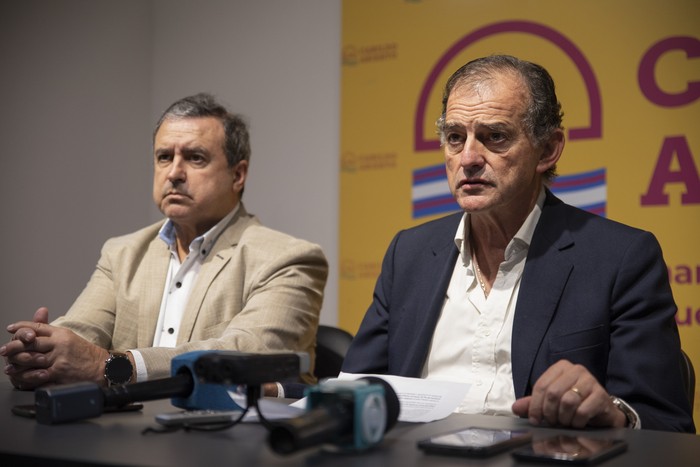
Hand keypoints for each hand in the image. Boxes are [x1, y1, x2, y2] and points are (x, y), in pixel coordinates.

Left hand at [2, 307, 109, 389]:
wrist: (102, 367)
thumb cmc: (86, 354)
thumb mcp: (70, 338)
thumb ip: (52, 334)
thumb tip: (34, 329)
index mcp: (62, 334)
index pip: (38, 327)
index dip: (22, 327)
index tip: (10, 328)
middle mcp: (59, 344)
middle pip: (31, 343)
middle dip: (14, 346)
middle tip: (4, 350)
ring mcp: (59, 359)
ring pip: (31, 359)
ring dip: (17, 363)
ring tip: (8, 366)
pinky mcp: (59, 373)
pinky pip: (37, 375)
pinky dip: (26, 377)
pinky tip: (19, 377)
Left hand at [511, 359, 626, 428]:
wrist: (602, 410)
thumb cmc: (575, 403)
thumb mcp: (551, 401)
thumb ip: (533, 403)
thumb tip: (515, 407)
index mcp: (561, 367)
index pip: (541, 385)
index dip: (535, 406)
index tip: (535, 420)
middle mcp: (576, 370)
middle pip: (553, 393)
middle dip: (549, 412)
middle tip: (552, 421)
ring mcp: (590, 381)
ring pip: (568, 402)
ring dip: (563, 418)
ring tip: (565, 422)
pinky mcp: (601, 395)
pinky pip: (582, 411)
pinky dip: (576, 422)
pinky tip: (577, 423)